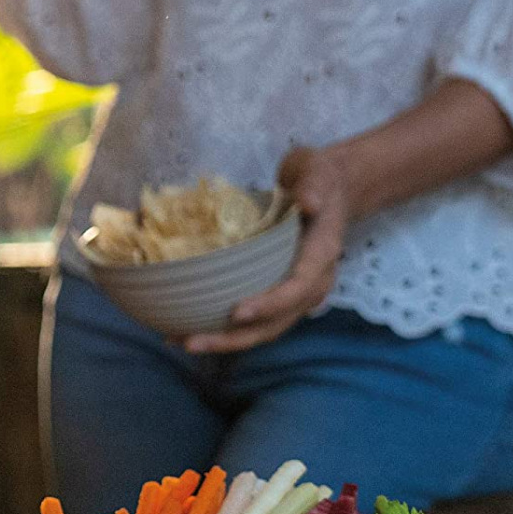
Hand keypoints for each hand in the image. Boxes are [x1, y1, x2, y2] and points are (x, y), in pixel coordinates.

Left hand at [186, 146, 352, 354]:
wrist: (330, 190)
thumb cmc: (319, 179)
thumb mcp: (318, 172)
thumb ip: (313, 185)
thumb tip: (307, 201)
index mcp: (322, 257)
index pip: (297, 289)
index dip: (269, 305)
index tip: (236, 312)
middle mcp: (312, 284)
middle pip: (276, 323)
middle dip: (235, 338)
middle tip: (191, 341)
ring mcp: (297, 294)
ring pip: (264, 329)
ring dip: (225, 341)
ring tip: (182, 341)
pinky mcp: (280, 293)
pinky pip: (256, 319)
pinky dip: (226, 328)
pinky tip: (191, 326)